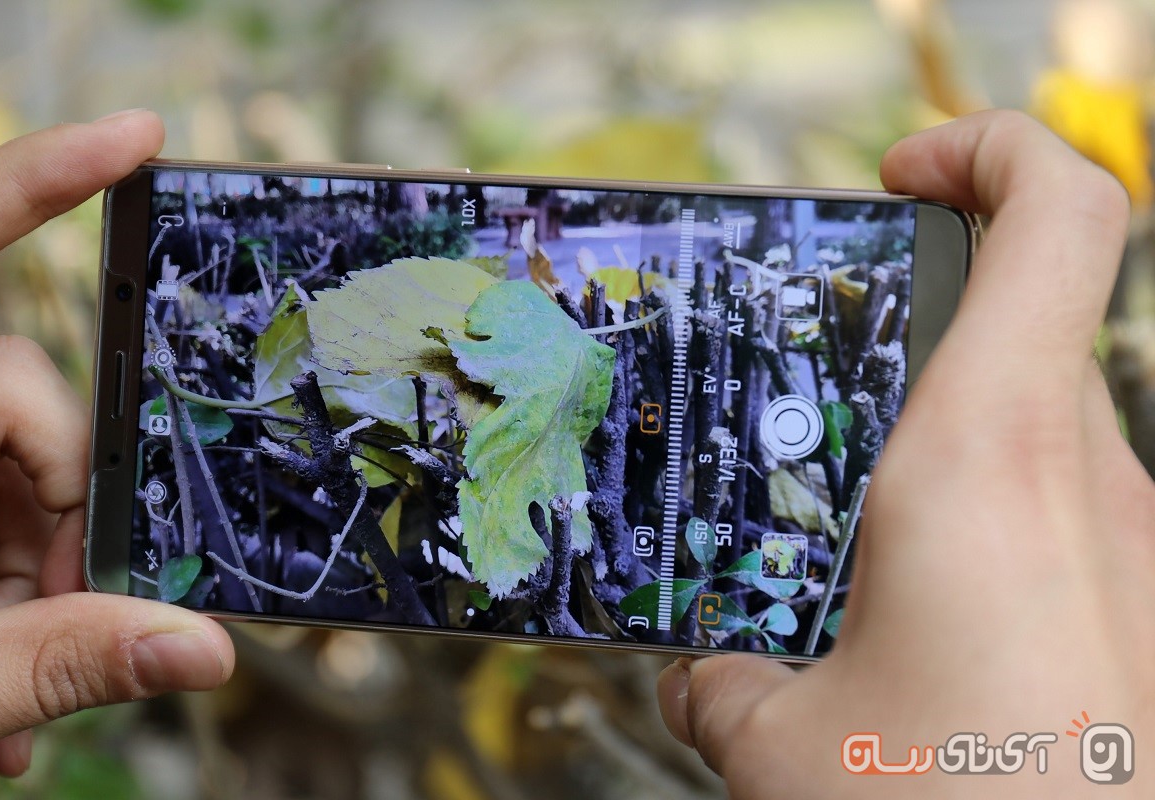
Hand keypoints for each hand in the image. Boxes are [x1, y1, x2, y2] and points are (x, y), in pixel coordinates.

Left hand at [0, 111, 233, 776]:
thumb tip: (195, 649)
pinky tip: (1, 684)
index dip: (42, 181)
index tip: (137, 139)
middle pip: (15, 394)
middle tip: (75, 607)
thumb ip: (46, 661)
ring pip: (2, 465)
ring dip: (34, 571)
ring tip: (18, 692)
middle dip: (63, 508)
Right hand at [658, 110, 1154, 796]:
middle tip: (825, 393)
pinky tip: (921, 614)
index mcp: (986, 459)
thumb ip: (724, 684)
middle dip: (915, 340)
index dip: (985, 148)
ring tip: (856, 534)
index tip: (904, 171)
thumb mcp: (787, 744)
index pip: (1056, 212)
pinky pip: (1063, 511)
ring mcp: (1130, 539)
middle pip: (1014, 328)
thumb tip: (700, 680)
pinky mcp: (1142, 601)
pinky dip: (988, 525)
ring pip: (1036, 427)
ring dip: (946, 449)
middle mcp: (1082, 478)